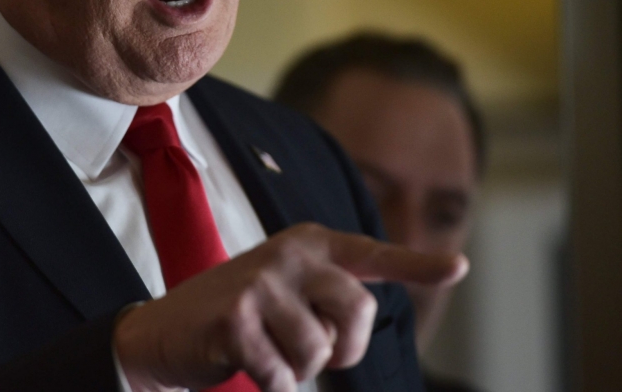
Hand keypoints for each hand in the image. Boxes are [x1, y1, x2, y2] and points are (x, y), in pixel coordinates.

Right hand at [113, 222, 467, 391]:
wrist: (162, 330)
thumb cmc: (236, 315)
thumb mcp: (284, 292)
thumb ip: (326, 296)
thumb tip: (365, 314)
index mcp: (307, 244)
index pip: (370, 254)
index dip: (418, 263)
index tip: (459, 268)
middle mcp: (287, 253)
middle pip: (357, 310)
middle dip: (342, 347)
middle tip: (310, 350)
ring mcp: (259, 281)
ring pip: (319, 350)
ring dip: (297, 368)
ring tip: (265, 348)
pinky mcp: (234, 316)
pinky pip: (282, 374)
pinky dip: (268, 382)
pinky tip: (240, 358)